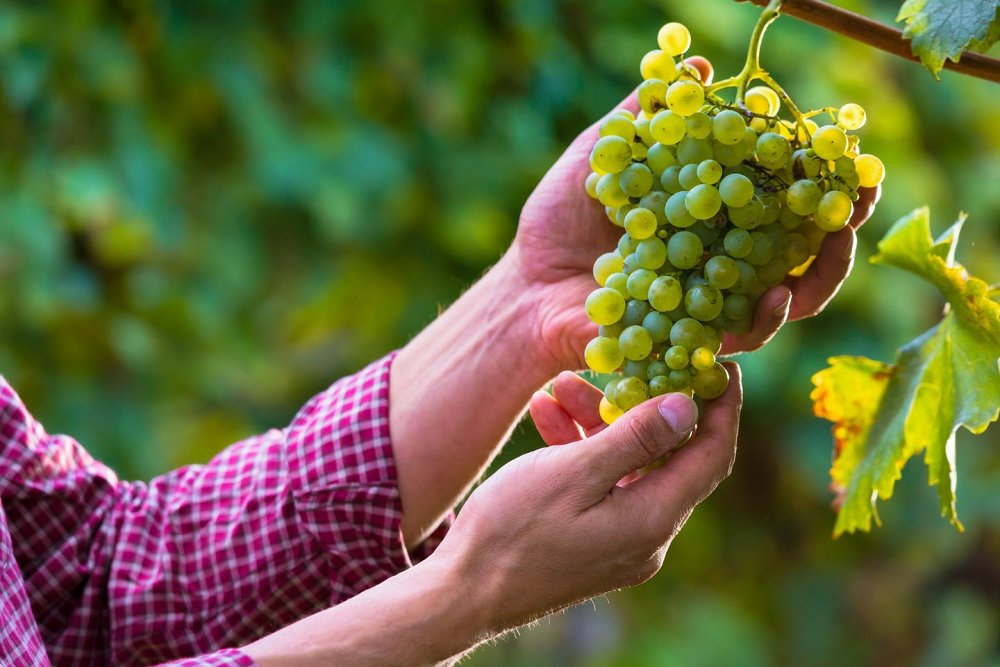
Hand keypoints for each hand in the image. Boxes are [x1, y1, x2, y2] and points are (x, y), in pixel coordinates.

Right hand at [433, 366, 741, 632]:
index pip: (712, 455)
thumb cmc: (511, 531)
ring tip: (561, 384)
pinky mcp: (594, 541)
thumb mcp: (572, 473)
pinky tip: (548, 415)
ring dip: (602, 422)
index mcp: (652, 519)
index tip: (716, 362)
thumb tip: (687, 406)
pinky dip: (583, 449)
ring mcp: (621, 541)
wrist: (463, 594)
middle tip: (627, 361)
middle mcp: (647, 535)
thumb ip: (635, 439)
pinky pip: (603, 485)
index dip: (722, 407)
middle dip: (643, 403)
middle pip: (668, 456)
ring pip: (629, 466)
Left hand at [510, 57, 879, 369]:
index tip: (851, 154)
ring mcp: (714, 304)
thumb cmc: (561, 220)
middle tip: (861, 199)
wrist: (525, 284)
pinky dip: (766, 317)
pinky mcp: (694, 341)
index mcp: (712, 212)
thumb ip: (646, 117)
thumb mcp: (601, 155)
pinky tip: (776, 296)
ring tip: (834, 242)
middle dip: (842, 224)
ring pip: (790, 297)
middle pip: (804, 247)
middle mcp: (724, 259)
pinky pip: (742, 336)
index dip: (822, 176)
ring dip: (822, 271)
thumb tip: (697, 66)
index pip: (782, 193)